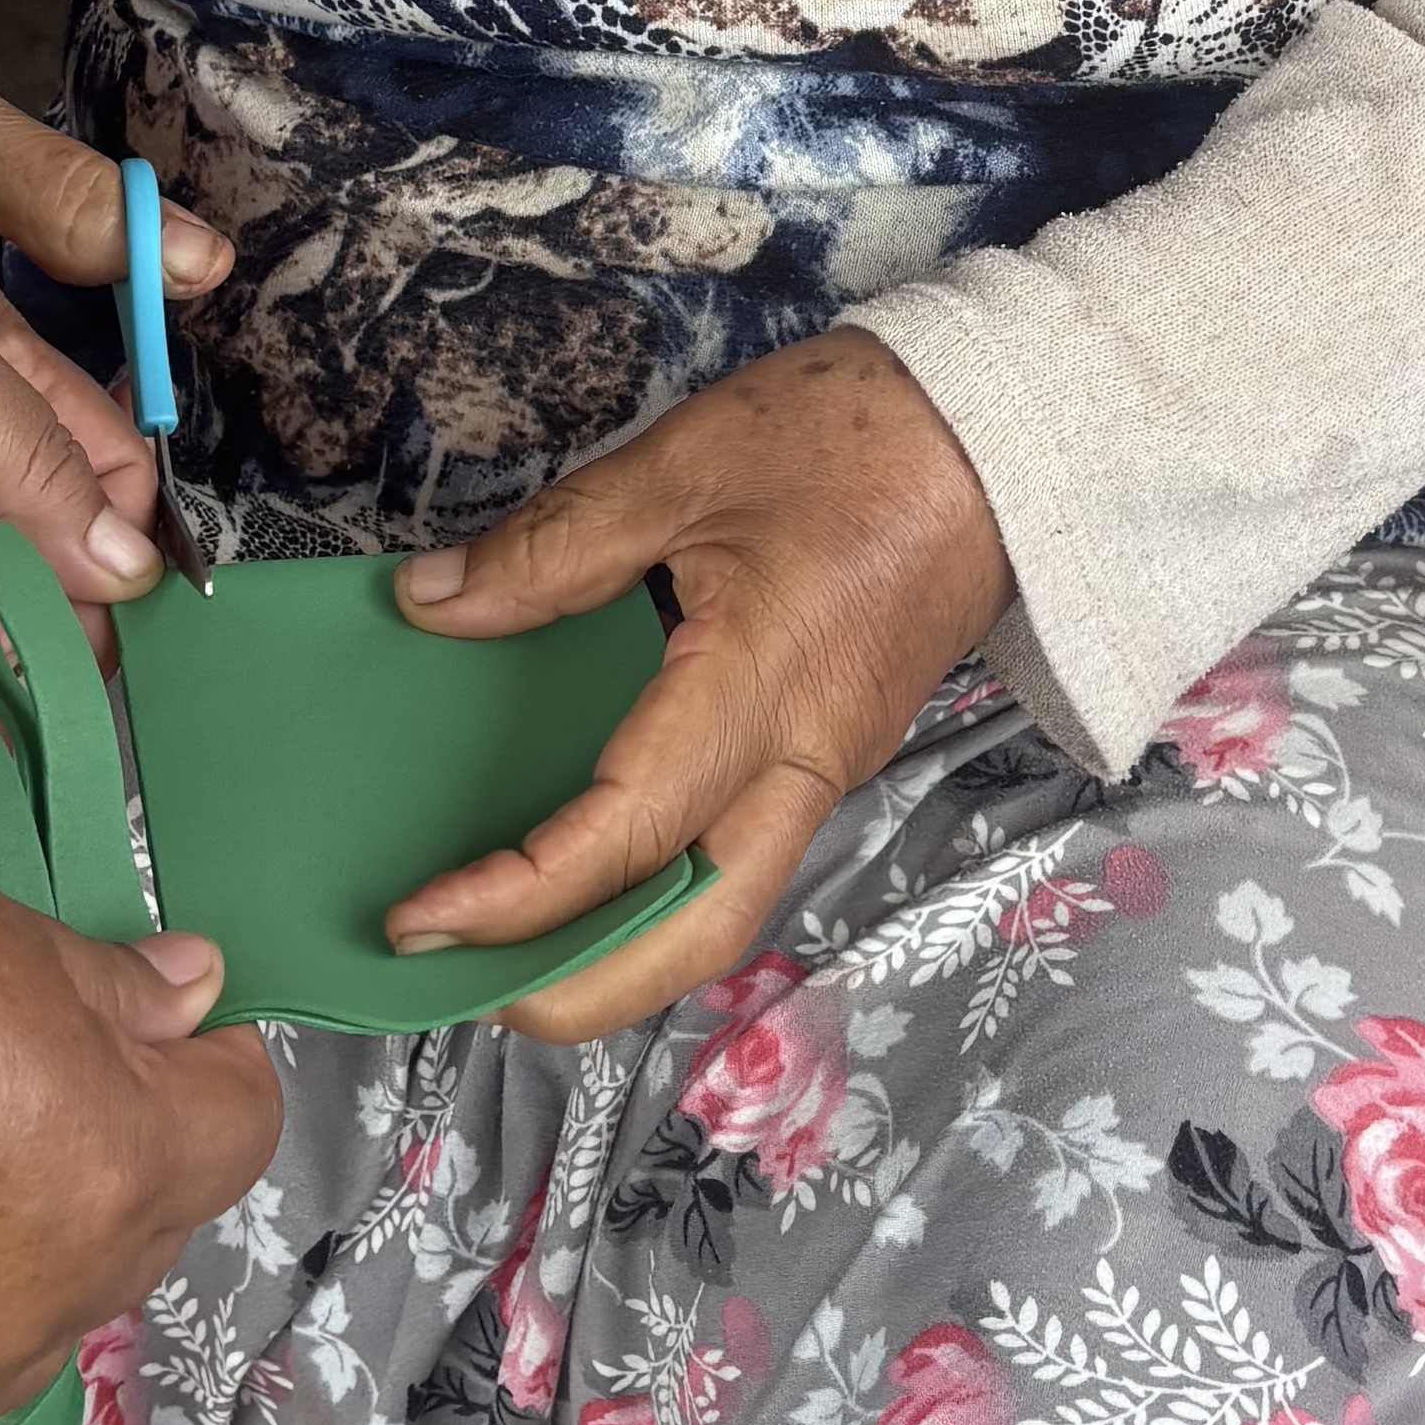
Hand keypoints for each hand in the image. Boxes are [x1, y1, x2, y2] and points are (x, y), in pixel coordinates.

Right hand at [0, 826, 282, 1424]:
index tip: (144, 1021)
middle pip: (139, 1229)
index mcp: (111, 1163)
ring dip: (1, 1259)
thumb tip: (187, 994)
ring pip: (27, 1328)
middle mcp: (48, 1301)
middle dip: (102, 1153)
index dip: (197, 1061)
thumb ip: (98, 983)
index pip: (237, 1122)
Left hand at [385, 328, 1011, 1043]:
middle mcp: (804, 761)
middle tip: (464, 989)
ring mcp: (826, 765)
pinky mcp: (831, 748)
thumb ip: (553, 548)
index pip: (625, 840)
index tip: (418, 919)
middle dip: (581, 990)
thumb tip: (429, 604)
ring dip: (623, 956)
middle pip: (698, 934)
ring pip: (727, 910)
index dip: (515, 899)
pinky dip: (661, 893)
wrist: (1005, 434)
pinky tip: (592, 869)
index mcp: (760, 690)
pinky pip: (741, 854)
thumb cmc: (857, 433)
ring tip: (511, 951)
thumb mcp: (684, 465)